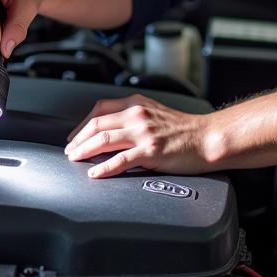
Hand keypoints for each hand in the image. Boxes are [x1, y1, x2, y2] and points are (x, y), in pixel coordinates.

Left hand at [64, 93, 214, 177]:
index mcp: (136, 103)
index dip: (83, 124)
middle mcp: (137, 114)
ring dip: (84, 150)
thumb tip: (110, 130)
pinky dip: (104, 167)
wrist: (207, 138)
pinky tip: (95, 173)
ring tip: (75, 160)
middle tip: (69, 151)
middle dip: (78, 139)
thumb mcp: (154, 113)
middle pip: (97, 124)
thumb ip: (133, 117)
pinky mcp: (150, 151)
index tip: (74, 136)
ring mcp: (143, 132)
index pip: (100, 109)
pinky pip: (120, 160)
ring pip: (104, 139)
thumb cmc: (183, 130)